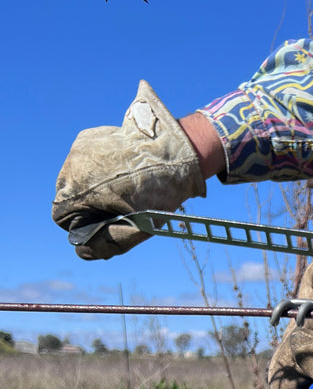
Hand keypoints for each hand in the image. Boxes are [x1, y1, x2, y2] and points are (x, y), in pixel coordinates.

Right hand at [52, 81, 205, 259]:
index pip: (63, 220)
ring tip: (121, 188)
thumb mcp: (136, 227)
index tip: (105, 225)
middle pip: (68, 198)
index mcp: (77, 191)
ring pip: (76, 179)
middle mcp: (71, 168)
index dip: (83, 227)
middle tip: (117, 209)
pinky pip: (86, 161)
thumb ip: (107, 243)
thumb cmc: (158, 193)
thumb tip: (82, 251)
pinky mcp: (88, 138)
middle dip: (88, 207)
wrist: (174, 151)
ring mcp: (78, 149)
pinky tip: (121, 171)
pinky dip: (98, 170)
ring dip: (92, 187)